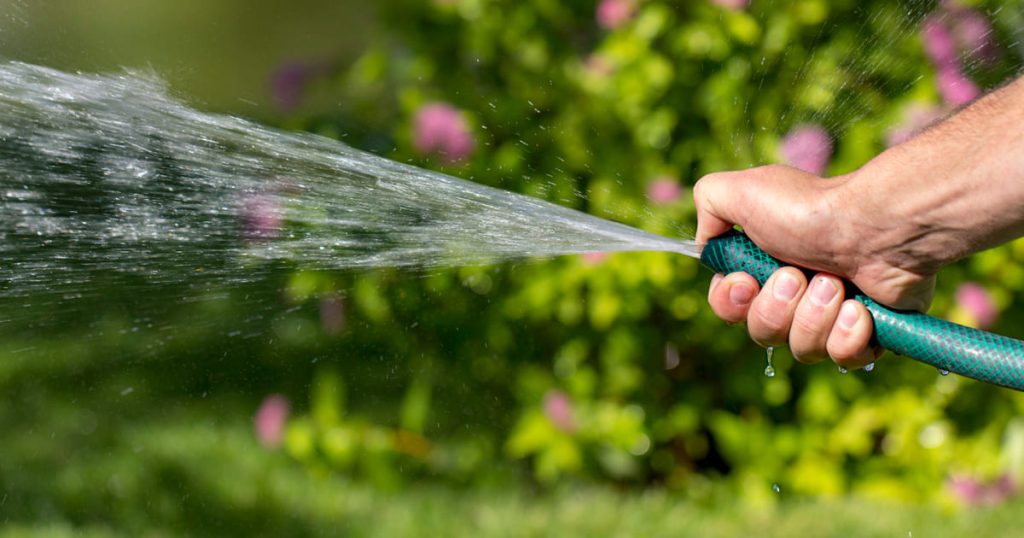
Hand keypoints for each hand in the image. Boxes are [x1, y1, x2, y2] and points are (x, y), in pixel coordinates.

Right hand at [693, 165, 936, 368]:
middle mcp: (795, 294)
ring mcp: (832, 316)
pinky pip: (844, 359)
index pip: (728, 307)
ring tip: (836, 283)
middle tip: (800, 275)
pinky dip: (849, 335)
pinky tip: (860, 309)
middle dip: (778, 308)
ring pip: (802, 349)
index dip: (731, 303)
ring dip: (814, 317)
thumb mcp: (740, 189)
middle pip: (762, 333)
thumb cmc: (809, 209)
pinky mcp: (870, 333)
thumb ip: (707, 203)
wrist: (877, 226)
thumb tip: (707, 245)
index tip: (746, 282)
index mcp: (763, 266)